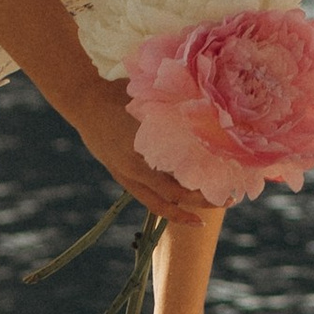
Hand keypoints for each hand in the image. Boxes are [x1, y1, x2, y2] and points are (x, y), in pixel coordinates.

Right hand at [70, 76, 217, 227]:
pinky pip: (146, 198)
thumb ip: (173, 111)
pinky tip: (181, 209)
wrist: (86, 101)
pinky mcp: (122, 177)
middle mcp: (137, 167)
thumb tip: (208, 111)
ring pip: (159, 204)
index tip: (228, 182)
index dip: (204, 184)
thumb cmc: (122, 94)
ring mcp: (127, 175)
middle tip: (228, 200)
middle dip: (202, 200)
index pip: (180, 175)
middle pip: (174, 195)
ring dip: (182, 212)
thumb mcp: (150, 101)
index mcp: (147, 148)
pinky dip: (165, 206)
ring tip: (202, 219)